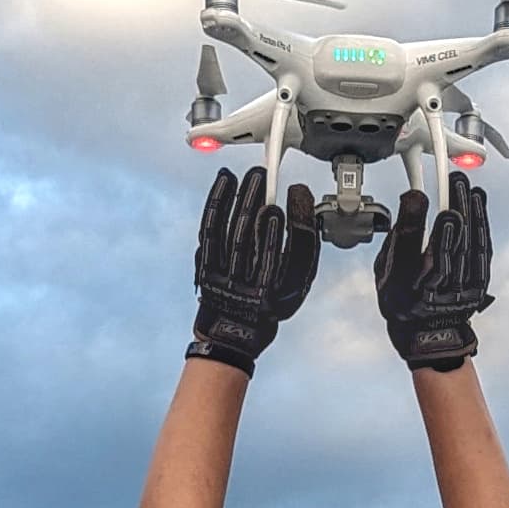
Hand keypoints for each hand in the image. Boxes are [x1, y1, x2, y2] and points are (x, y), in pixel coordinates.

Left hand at [187, 167, 320, 374]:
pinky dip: (218, 204)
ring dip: (242, 199)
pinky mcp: (205, 268)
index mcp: (275, 293)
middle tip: (265, 174)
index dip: (296, 218)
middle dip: (262, 200)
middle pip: (257, 235)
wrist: (232, 333)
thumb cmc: (266, 305)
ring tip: (251, 177)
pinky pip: (211, 231)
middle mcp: (249, 288)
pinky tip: (224, 184)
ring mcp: (224, 278)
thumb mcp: (294, 285)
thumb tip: (300, 207)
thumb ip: (303, 249)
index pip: (291, 250)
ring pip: (235, 231)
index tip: (297, 192)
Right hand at [374, 175, 492, 372]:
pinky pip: (481, 252)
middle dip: (452, 207)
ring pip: (467, 246)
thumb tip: (413, 202)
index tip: (419, 196)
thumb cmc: (404, 299)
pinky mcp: (476, 287)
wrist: (427, 334)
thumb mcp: (386, 270)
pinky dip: (481, 226)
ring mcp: (459, 291)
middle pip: (447, 244)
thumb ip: (398, 237)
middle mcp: (434, 292)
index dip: (416, 224)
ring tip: (467, 188)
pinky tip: (479, 206)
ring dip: (469, 213)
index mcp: (407, 288)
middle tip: (454, 180)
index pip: (410, 251)